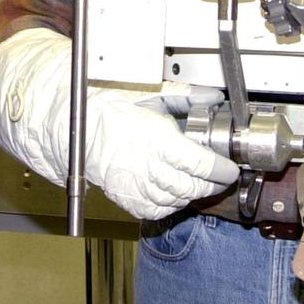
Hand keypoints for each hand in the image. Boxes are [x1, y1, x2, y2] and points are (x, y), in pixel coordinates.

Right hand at [0, 28, 238, 219]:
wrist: (73, 125)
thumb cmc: (107, 105)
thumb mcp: (149, 94)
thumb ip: (185, 96)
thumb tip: (213, 95)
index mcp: (155, 137)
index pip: (199, 163)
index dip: (221, 170)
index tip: (230, 169)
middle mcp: (146, 164)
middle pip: (191, 186)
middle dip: (212, 185)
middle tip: (221, 178)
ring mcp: (134, 184)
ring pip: (175, 200)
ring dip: (192, 194)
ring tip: (199, 184)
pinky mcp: (124, 197)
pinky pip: (155, 210)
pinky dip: (170, 205)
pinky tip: (174, 194)